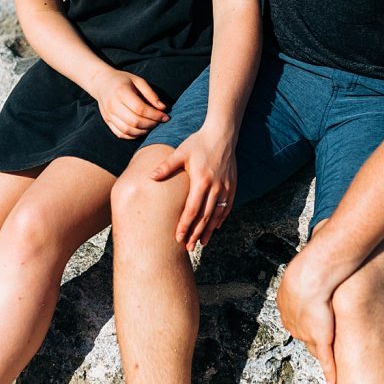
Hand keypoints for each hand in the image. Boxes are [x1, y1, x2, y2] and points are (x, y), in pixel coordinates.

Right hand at [88, 69, 168, 139]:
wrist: (102, 83)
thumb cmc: (123, 81)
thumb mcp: (138, 81)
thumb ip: (151, 94)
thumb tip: (163, 108)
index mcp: (121, 92)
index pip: (140, 109)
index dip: (155, 115)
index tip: (165, 116)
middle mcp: (113, 105)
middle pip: (134, 121)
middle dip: (151, 124)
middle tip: (159, 121)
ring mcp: (108, 115)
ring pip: (128, 130)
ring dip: (143, 131)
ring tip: (152, 125)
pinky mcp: (107, 122)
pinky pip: (121, 134)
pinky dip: (133, 135)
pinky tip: (142, 129)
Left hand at [151, 126, 236, 250]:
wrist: (222, 135)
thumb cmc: (198, 143)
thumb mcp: (180, 152)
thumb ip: (166, 166)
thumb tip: (150, 177)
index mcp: (201, 180)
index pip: (192, 209)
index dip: (185, 225)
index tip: (179, 238)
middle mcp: (215, 187)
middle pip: (205, 216)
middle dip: (196, 233)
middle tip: (189, 248)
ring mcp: (225, 187)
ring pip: (217, 214)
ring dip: (209, 230)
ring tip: (201, 243)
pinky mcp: (232, 186)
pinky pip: (227, 207)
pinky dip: (221, 219)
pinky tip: (214, 228)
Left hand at [277, 251, 337, 383]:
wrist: (313, 274)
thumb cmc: (310, 265)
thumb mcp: (302, 268)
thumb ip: (305, 273)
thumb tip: (309, 264)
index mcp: (286, 304)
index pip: (295, 319)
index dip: (304, 320)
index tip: (311, 320)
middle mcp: (292, 321)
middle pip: (302, 334)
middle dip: (309, 337)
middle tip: (319, 339)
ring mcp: (306, 331)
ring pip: (315, 347)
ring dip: (322, 354)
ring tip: (329, 363)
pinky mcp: (321, 338)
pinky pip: (326, 359)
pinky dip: (330, 371)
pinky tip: (333, 382)